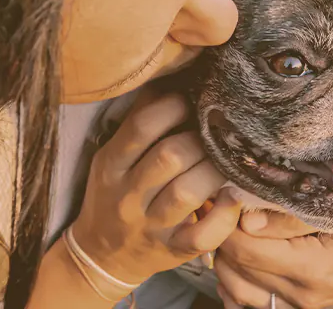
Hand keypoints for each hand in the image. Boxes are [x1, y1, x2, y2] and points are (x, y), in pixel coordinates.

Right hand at [71, 89, 242, 286]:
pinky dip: (223, 216)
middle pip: (170, 156)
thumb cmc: (114, 194)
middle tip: (217, 133)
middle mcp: (127, 195)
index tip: (192, 101)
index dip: (173, 107)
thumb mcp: (113, 157)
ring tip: (228, 160)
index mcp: (112, 164)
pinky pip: (201, 235)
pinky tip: (231, 198)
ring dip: (214, 171)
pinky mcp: (171, 251)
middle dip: (200, 139)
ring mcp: (150, 226)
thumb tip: (172, 77)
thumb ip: (138, 122)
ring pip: (187, 192)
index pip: (142, 126)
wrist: (101, 255)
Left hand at [215, 198, 332, 308]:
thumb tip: (248, 219)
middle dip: (222, 238)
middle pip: (235, 271)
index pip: (244, 249)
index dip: (226, 221)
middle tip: (224, 209)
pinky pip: (255, 304)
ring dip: (227, 261)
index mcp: (313, 270)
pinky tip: (243, 258)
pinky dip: (239, 282)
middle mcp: (304, 296)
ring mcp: (304, 307)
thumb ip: (293, 215)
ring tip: (231, 229)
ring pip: (238, 292)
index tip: (224, 196)